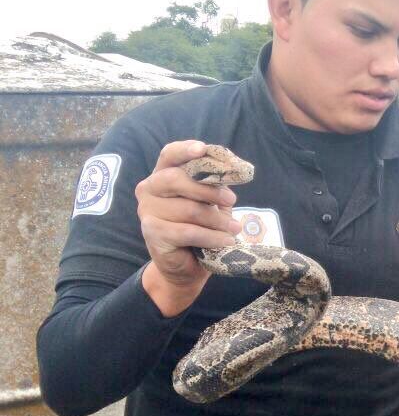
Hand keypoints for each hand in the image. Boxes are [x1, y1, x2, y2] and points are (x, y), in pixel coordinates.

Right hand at [136, 140, 240, 315]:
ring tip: (234, 229)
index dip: (185, 150)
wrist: (185, 266)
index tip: (202, 149)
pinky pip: (188, 231)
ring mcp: (147, 211)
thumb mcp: (211, 204)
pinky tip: (226, 241)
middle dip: (209, 189)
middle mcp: (150, 189)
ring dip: (217, 220)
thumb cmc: (199, 228)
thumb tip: (232, 172)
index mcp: (163, 175)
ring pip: (188, 209)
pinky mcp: (152, 232)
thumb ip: (216, 187)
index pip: (170, 155)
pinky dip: (212, 237)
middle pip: (177, 178)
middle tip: (232, 201)